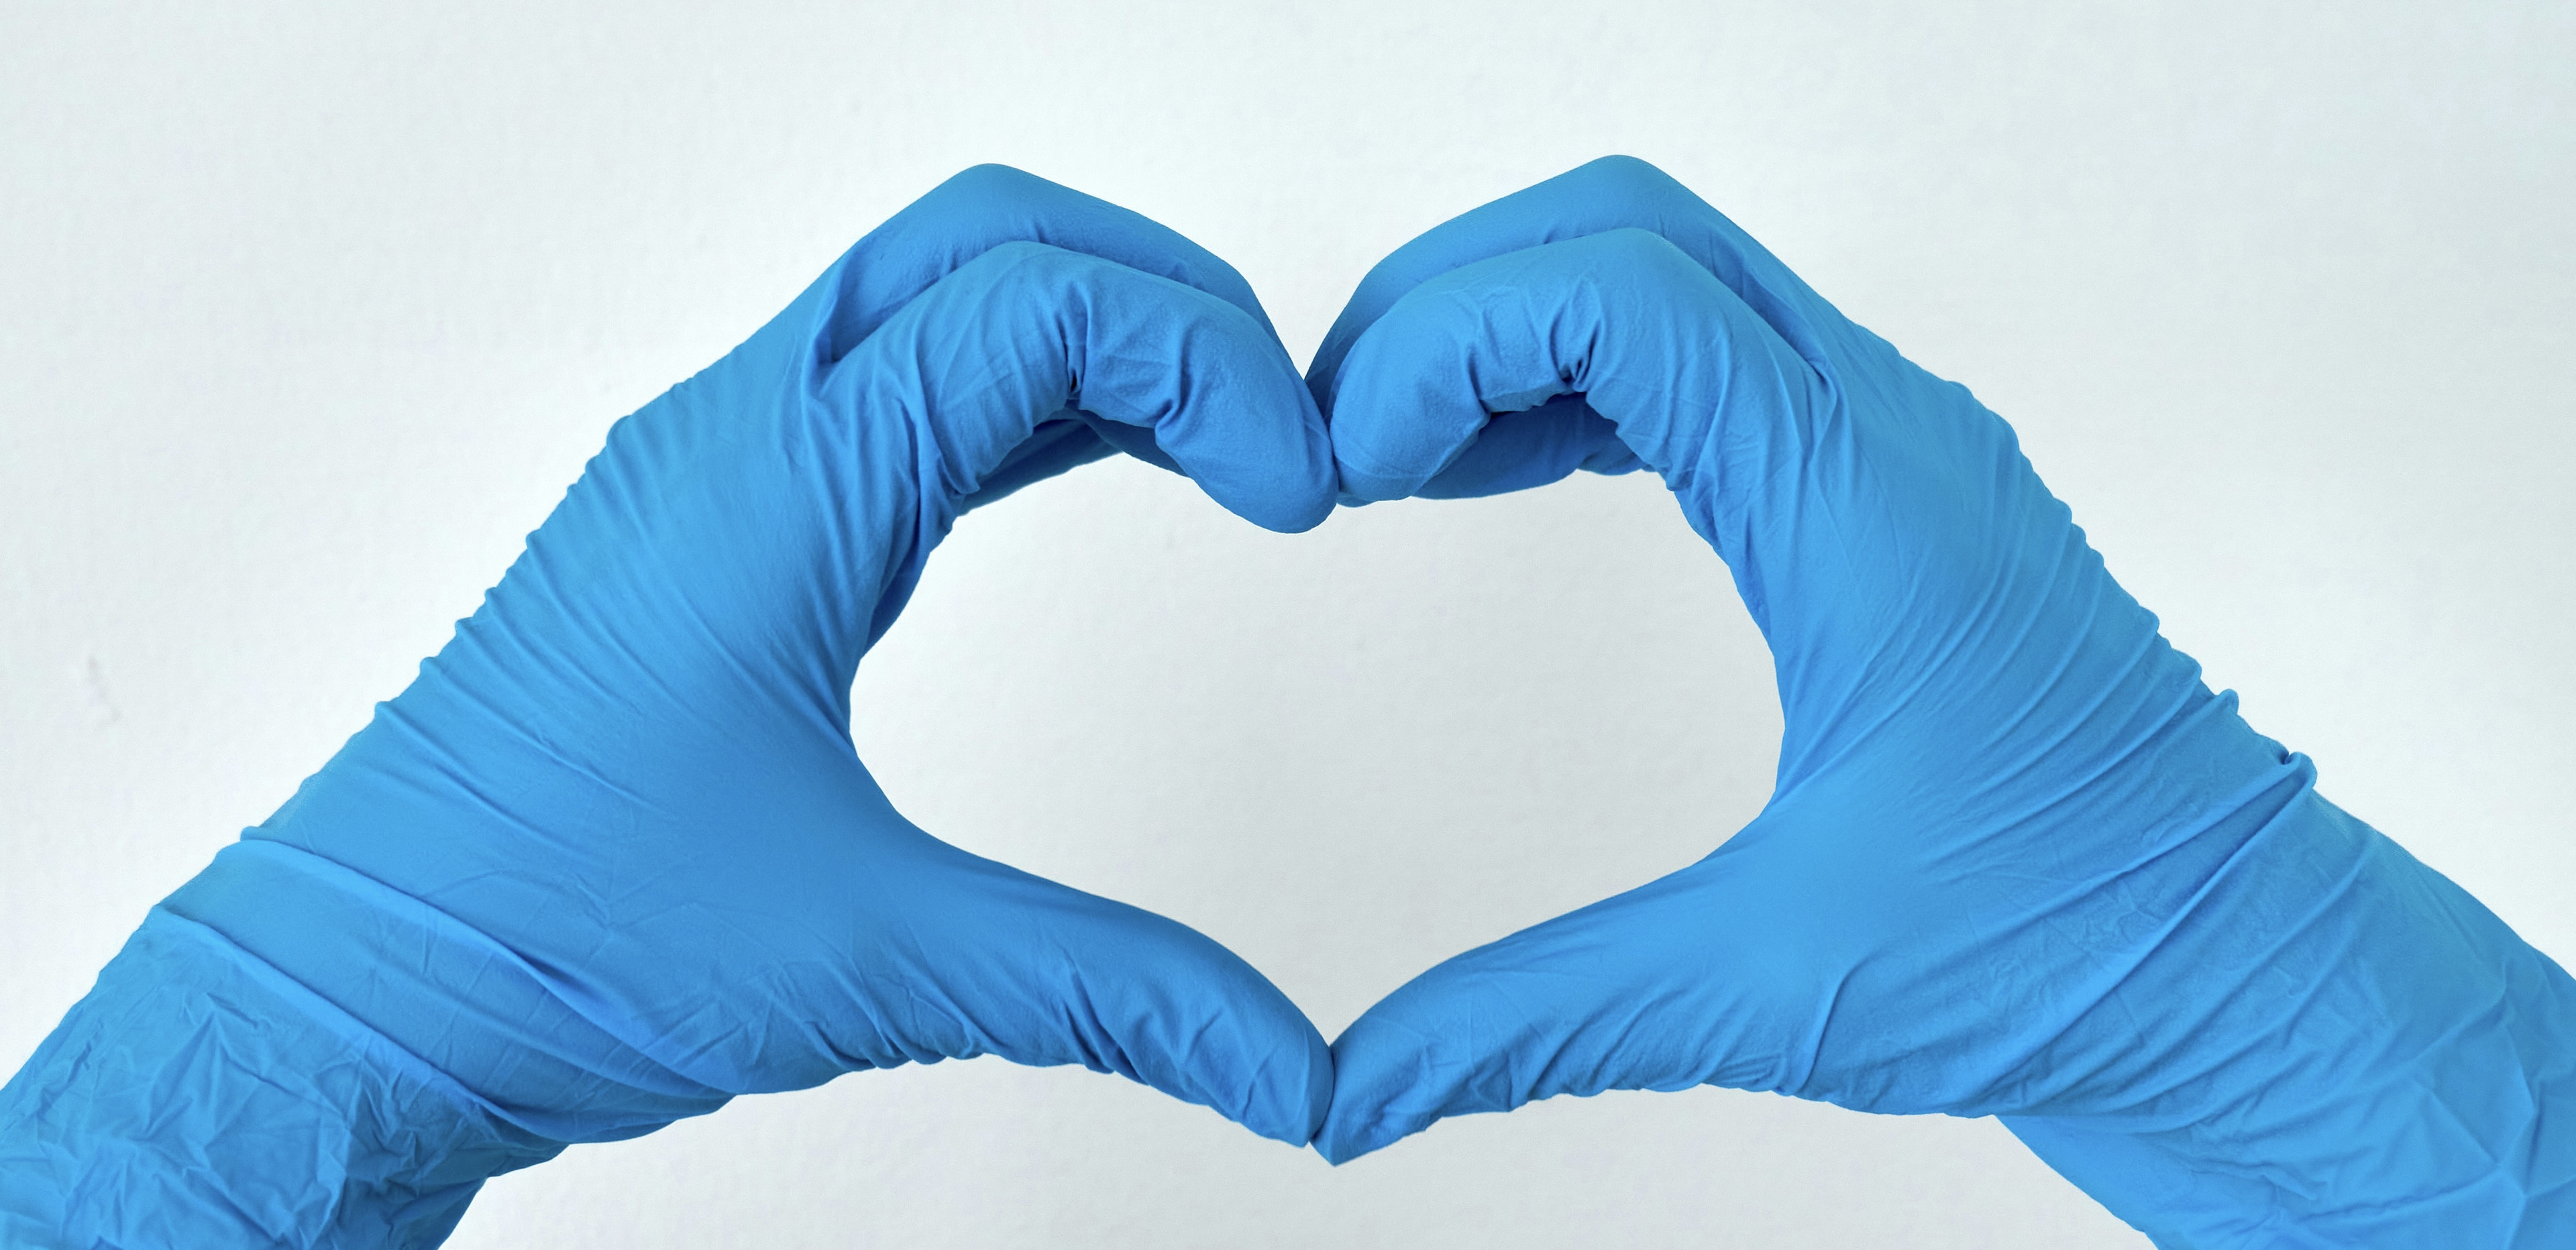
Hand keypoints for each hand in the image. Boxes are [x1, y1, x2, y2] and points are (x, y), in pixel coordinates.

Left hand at [0, 166, 1335, 1247]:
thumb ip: (1109, 994)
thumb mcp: (868, 963)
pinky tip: (1090, 462)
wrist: (355, 994)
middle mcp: (733, 436)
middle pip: (990, 239)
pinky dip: (1013, 392)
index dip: (1210, 366)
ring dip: (1090, 333)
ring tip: (1218, 441)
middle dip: (1166, 299)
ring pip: (932, 292)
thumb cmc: (548, 946)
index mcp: (775, 491)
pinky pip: (884, 381)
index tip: (1300, 493)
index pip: (1039, 307)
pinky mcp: (703, 520)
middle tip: (1279, 424)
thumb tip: (1294, 1070)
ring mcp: (709, 465)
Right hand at [1308, 157, 2575, 1245]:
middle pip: (1632, 228)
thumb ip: (1535, 1018)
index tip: (1346, 464)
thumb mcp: (1774, 987)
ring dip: (1511, 331)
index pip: (1622, 293)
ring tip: (1387, 454)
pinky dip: (1577, 382)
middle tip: (1336, 431)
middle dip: (1454, 300)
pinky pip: (1710, 358)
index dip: (1445, 340)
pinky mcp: (1893, 495)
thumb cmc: (2079, 955)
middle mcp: (1889, 437)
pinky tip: (1492, 473)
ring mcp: (1899, 452)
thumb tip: (1348, 1090)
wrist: (2254, 977)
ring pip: (1671, 273)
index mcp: (1865, 508)